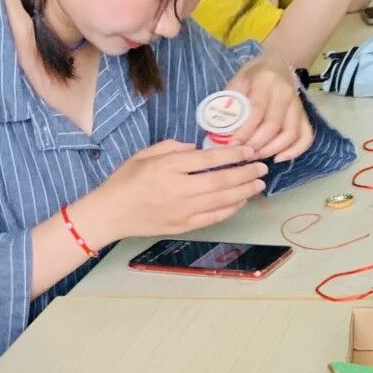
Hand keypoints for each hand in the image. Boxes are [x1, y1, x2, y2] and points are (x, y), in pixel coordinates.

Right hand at [71, 139, 267, 242]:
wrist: (110, 214)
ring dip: (244, 191)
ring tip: (258, 184)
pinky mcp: (183, 226)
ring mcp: (183, 210)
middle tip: (262, 167)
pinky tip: (240, 202)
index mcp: (169, 167)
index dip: (233, 154)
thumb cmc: (124, 181)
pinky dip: (230, 209)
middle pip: (221, 180)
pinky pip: (213, 218)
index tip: (248, 150)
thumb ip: (171, 147)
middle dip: (246, 173)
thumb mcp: (143, 154)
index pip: (209, 159)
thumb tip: (196, 148)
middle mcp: (179, 188)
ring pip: (222, 200)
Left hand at [227, 60, 315, 162]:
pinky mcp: (304, 115)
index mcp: (266, 81)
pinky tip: (279, 159)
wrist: (277, 64)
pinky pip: (305, 136)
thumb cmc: (253, 75)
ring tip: (256, 157)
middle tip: (243, 154)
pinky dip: (295, 150)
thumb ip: (230, 103)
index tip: (233, 145)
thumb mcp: (238, 81)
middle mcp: (285, 93)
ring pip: (290, 134)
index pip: (257, 110)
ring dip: (272, 150)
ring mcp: (297, 105)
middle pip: (274, 126)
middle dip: (256, 144)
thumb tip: (221, 132)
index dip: (245, 131)